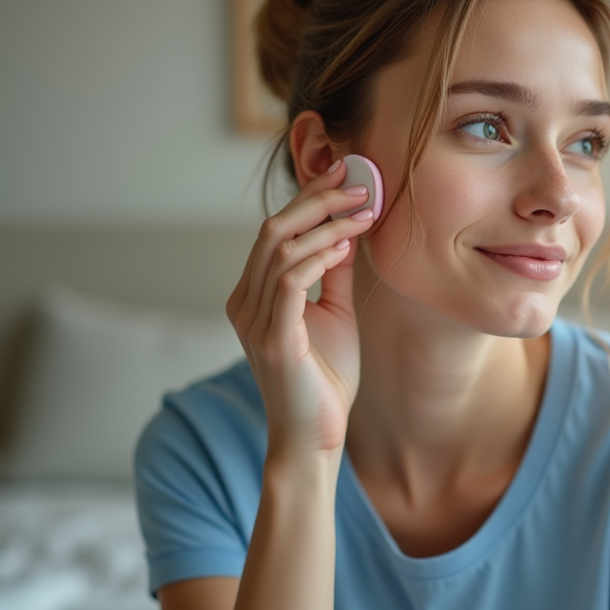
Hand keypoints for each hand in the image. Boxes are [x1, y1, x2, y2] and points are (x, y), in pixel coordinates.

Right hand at [226, 160, 375, 456]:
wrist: (315, 436)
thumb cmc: (324, 379)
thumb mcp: (334, 313)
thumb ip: (334, 273)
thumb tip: (347, 230)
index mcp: (253, 293)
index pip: (276, 230)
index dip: (310, 197)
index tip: (347, 173)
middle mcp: (244, 301)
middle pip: (273, 229)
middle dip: (318, 199)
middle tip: (359, 180)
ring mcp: (254, 320)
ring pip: (280, 248)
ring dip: (327, 224)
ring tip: (364, 211)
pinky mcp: (272, 339)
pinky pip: (290, 281)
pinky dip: (319, 256)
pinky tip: (346, 246)